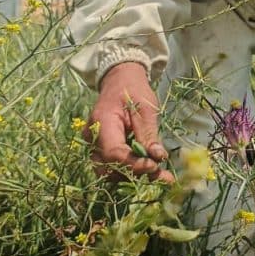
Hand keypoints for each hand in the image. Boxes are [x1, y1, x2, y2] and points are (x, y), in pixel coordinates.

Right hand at [84, 62, 173, 182]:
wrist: (120, 81)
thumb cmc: (134, 90)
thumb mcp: (146, 108)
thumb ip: (149, 134)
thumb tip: (158, 158)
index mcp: (102, 121)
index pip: (113, 153)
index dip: (134, 164)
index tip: (155, 166)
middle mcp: (93, 136)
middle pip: (109, 167)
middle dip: (136, 173)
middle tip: (162, 174)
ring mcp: (94, 144)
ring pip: (110, 171)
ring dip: (135, 174)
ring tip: (160, 173)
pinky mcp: (100, 149)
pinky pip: (113, 165)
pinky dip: (131, 169)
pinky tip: (150, 168)